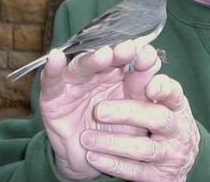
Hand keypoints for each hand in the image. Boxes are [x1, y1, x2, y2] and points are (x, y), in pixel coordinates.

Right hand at [39, 42, 160, 179]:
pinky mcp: (53, 95)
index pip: (133, 58)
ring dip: (93, 59)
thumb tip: (157, 73)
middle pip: (108, 57)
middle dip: (118, 53)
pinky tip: (56, 57)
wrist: (91, 160)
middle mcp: (99, 73)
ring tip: (104, 55)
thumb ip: (145, 94)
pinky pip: (52, 80)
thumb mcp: (136, 115)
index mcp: (123, 75)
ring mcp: (76, 82)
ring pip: (83, 65)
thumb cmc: (118, 133)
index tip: (150, 59)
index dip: (141, 55)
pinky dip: (53, 68)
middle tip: (128, 50)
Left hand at [80, 74, 200, 180]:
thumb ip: (143, 78)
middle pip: (158, 118)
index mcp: (176, 104)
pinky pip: (136, 172)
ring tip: (86, 138)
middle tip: (98, 110)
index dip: (162, 88)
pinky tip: (93, 158)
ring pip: (144, 149)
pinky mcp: (159, 177)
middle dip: (128, 113)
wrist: (178, 161)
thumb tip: (131, 49)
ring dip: (114, 143)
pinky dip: (114, 165)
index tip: (147, 84)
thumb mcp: (157, 98)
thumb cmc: (163, 120)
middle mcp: (177, 128)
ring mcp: (169, 154)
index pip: (173, 92)